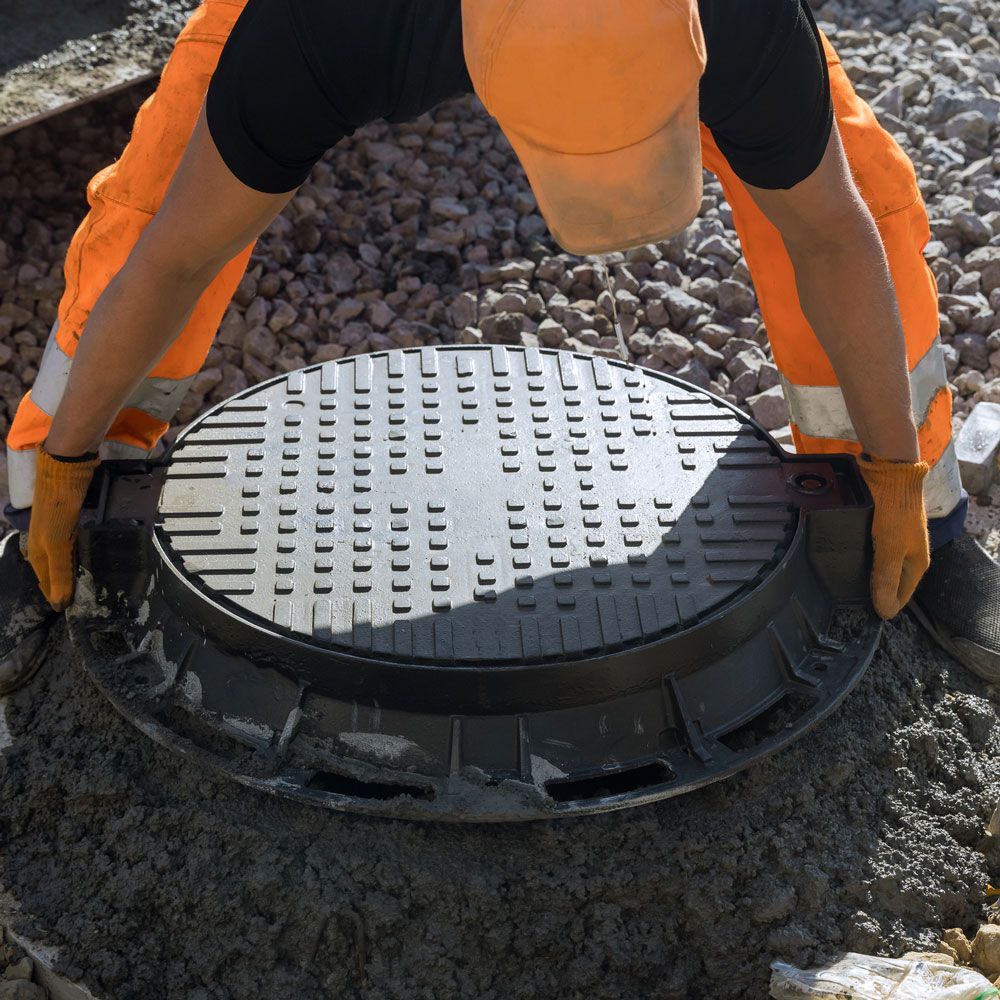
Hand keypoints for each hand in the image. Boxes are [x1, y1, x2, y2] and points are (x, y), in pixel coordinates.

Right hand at [26, 445, 100, 610]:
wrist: (64, 470)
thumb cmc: (58, 508)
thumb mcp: (58, 544)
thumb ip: (59, 573)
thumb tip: (59, 604)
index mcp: (38, 551)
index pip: (46, 582)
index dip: (55, 596)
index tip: (66, 610)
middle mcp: (45, 542)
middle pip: (53, 570)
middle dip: (62, 585)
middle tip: (78, 599)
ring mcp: (57, 529)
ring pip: (63, 556)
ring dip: (72, 569)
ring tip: (85, 582)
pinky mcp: (70, 518)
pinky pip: (75, 541)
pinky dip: (79, 552)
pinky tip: (88, 553)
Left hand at [856, 454, 929, 619]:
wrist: (891, 472)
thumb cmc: (895, 510)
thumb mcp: (889, 548)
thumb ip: (886, 578)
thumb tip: (885, 611)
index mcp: (917, 563)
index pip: (902, 596)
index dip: (884, 606)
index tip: (862, 614)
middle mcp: (908, 553)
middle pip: (890, 581)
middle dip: (873, 591)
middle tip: (847, 600)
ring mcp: (895, 540)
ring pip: (879, 564)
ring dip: (865, 573)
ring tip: (841, 582)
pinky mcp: (882, 528)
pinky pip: (871, 548)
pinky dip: (859, 555)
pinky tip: (842, 557)